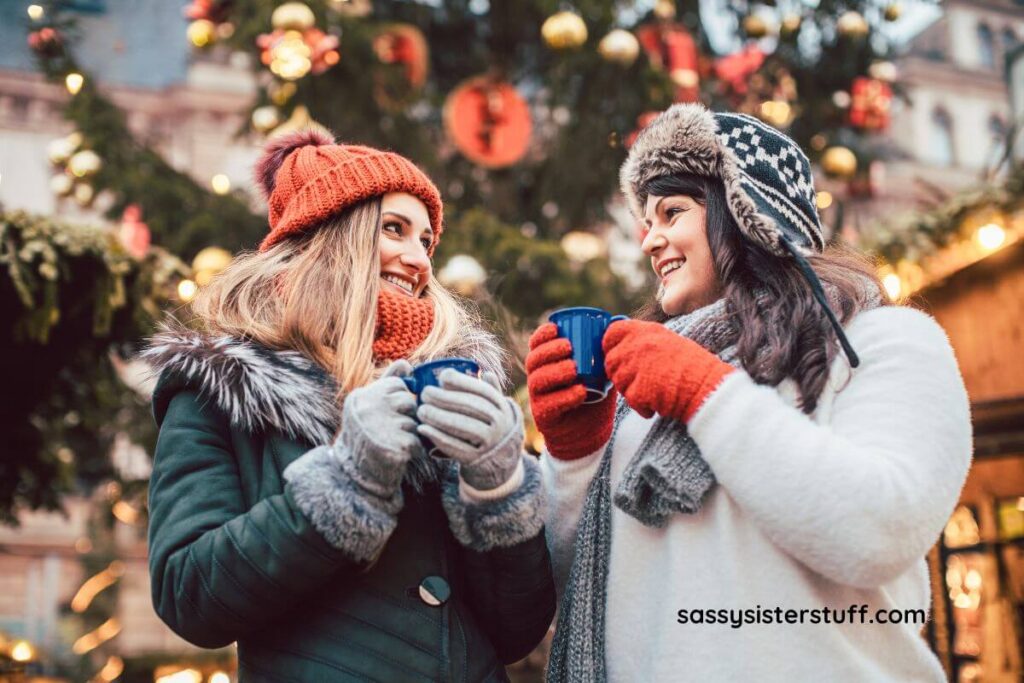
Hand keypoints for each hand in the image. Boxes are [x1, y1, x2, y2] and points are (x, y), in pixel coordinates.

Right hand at [336, 359, 424, 499]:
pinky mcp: (394, 447)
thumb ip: (388, 382)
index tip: (388, 413)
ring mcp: (380, 427)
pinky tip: (398, 454)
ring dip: (409, 434)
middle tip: (391, 430)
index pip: (398, 385)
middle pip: (408, 401)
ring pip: (414, 422)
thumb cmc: (366, 436)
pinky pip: (417, 441)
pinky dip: (413, 450)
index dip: (399, 400)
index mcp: (362, 396)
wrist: (355, 475)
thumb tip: (406, 363)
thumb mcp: (370, 405)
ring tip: (392, 442)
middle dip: (407, 416)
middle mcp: (368, 408)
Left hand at [416, 370, 523, 490]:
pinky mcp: (476, 459)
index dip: (462, 382)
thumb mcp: (497, 410)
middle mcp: (500, 424)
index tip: (442, 377)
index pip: (482, 391)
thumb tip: (485, 372)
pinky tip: (423, 429)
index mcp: (502, 407)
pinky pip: (455, 447)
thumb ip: (490, 392)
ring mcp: (489, 442)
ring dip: (438, 417)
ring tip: (421, 410)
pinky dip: (437, 437)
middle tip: (425, 393)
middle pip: (470, 407)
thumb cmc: (491, 428)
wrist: (501, 462)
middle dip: (444, 398)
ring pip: (462, 426)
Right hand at [525, 322, 616, 459]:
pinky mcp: (544, 416)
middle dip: (549, 351)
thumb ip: (604, 350)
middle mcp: (538, 378)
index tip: (556, 328)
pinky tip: (580, 392)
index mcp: (547, 363)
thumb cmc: (594, 394)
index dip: (541, 335)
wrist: (591, 430)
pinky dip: (565, 397)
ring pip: (538, 380)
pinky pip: (549, 405)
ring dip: (555, 372)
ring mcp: (538, 398)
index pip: (536, 345)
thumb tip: (617, 322)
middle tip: (569, 347)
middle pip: (533, 360)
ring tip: (574, 369)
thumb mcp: (599, 370)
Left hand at [602, 319, 734, 422]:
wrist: (707, 386)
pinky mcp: (637, 389)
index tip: (617, 355)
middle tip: (640, 381)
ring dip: (632, 390)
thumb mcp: (668, 341)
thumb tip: (621, 347)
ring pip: (618, 382)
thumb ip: (643, 341)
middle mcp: (637, 345)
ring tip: (654, 391)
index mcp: (645, 331)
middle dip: (621, 374)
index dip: (610, 346)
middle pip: (610, 361)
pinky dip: (642, 406)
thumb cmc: (693, 366)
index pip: (611, 332)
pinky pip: (630, 400)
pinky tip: (658, 402)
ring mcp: (635, 367)